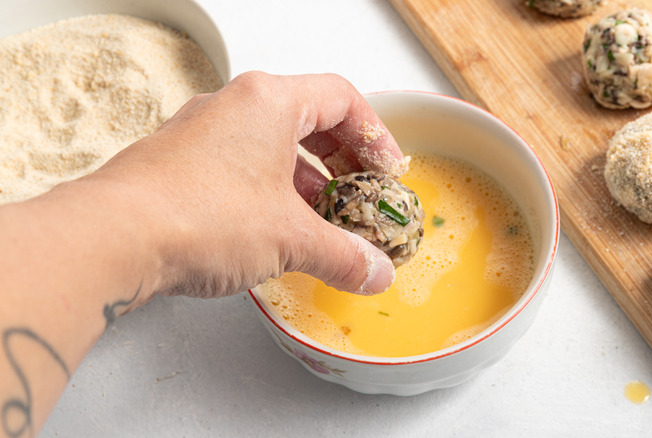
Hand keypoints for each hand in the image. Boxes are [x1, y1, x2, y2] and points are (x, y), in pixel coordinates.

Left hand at [88, 71, 404, 297]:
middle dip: (342, 163)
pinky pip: (239, 169)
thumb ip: (343, 254)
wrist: (112, 239)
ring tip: (325, 224)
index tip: (386, 171)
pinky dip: (269, 195)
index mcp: (269, 101)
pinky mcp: (179, 165)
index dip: (375, 135)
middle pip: (308, 120)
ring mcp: (201, 134)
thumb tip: (373, 271)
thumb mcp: (291, 238)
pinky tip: (277, 233)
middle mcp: (233, 107)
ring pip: (271, 147)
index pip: (342, 99)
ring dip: (306, 184)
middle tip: (359, 195)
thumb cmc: (198, 215)